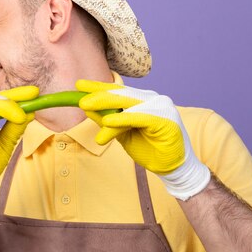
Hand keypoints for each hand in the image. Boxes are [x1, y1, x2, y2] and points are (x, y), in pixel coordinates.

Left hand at [77, 80, 209, 199]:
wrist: (173, 167)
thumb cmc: (150, 149)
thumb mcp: (123, 134)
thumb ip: (108, 121)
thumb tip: (88, 110)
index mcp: (143, 100)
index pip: (118, 91)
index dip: (99, 87)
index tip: (79, 84)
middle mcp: (153, 99)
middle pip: (121, 93)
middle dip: (98, 94)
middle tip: (79, 97)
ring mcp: (161, 107)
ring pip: (128, 103)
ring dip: (105, 104)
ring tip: (86, 106)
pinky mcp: (165, 120)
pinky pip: (139, 117)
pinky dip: (122, 118)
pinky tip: (107, 120)